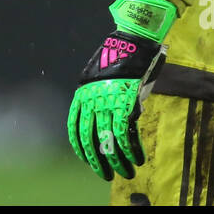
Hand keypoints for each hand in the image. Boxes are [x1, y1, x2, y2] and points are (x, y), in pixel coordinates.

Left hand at [67, 0, 177, 180]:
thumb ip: (106, 100)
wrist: (134, 38)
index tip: (86, 160)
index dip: (80, 146)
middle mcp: (92, 98)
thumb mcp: (107, 79)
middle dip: (98, 160)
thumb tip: (117, 123)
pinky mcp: (126, 101)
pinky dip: (133, 149)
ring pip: (109, 140)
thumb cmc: (122, 57)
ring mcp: (108, 100)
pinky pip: (127, 133)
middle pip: (90, 137)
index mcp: (83, 92)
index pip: (75, 126)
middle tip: (106, 175)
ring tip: (125, 173)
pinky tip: (138, 159)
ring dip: (118, 160)